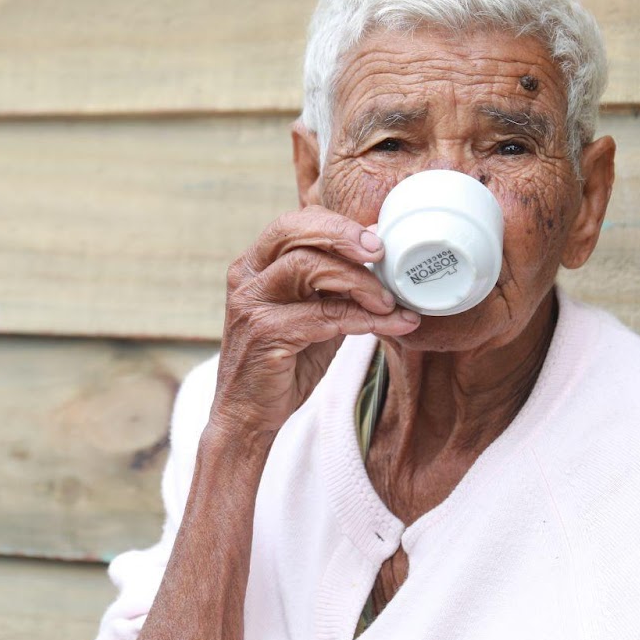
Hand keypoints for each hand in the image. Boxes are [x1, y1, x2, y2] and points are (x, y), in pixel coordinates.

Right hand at [210, 206, 419, 442]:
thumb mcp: (312, 314)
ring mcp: (252, 304)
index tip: (377, 237)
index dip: (336, 224)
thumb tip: (383, 261)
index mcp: (255, 265)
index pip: (293, 223)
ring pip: (307, 267)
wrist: (248, 416)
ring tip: (389, 301)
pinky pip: (323, 315)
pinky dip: (364, 319)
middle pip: (293, 232)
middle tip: (381, 252)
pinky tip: (392, 325)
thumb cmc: (284, 363)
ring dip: (359, 281)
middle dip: (343, 235)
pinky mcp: (265, 334)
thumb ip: (335, 287)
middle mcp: (247, 277)